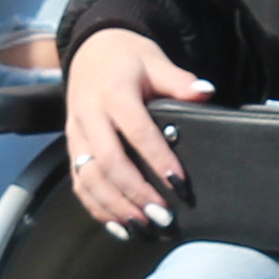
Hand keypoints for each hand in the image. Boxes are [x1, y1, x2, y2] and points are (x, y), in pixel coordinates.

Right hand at [60, 25, 210, 228]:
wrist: (91, 50)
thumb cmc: (129, 59)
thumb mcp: (155, 62)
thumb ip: (180, 81)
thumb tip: (206, 94)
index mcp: (114, 92)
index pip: (136, 130)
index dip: (158, 158)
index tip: (180, 183)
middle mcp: (89, 115)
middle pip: (108, 161)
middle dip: (135, 192)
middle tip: (163, 216)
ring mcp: (76, 133)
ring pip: (89, 177)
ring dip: (115, 206)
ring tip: (143, 227)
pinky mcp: (72, 148)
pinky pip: (79, 183)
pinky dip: (97, 208)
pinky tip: (119, 227)